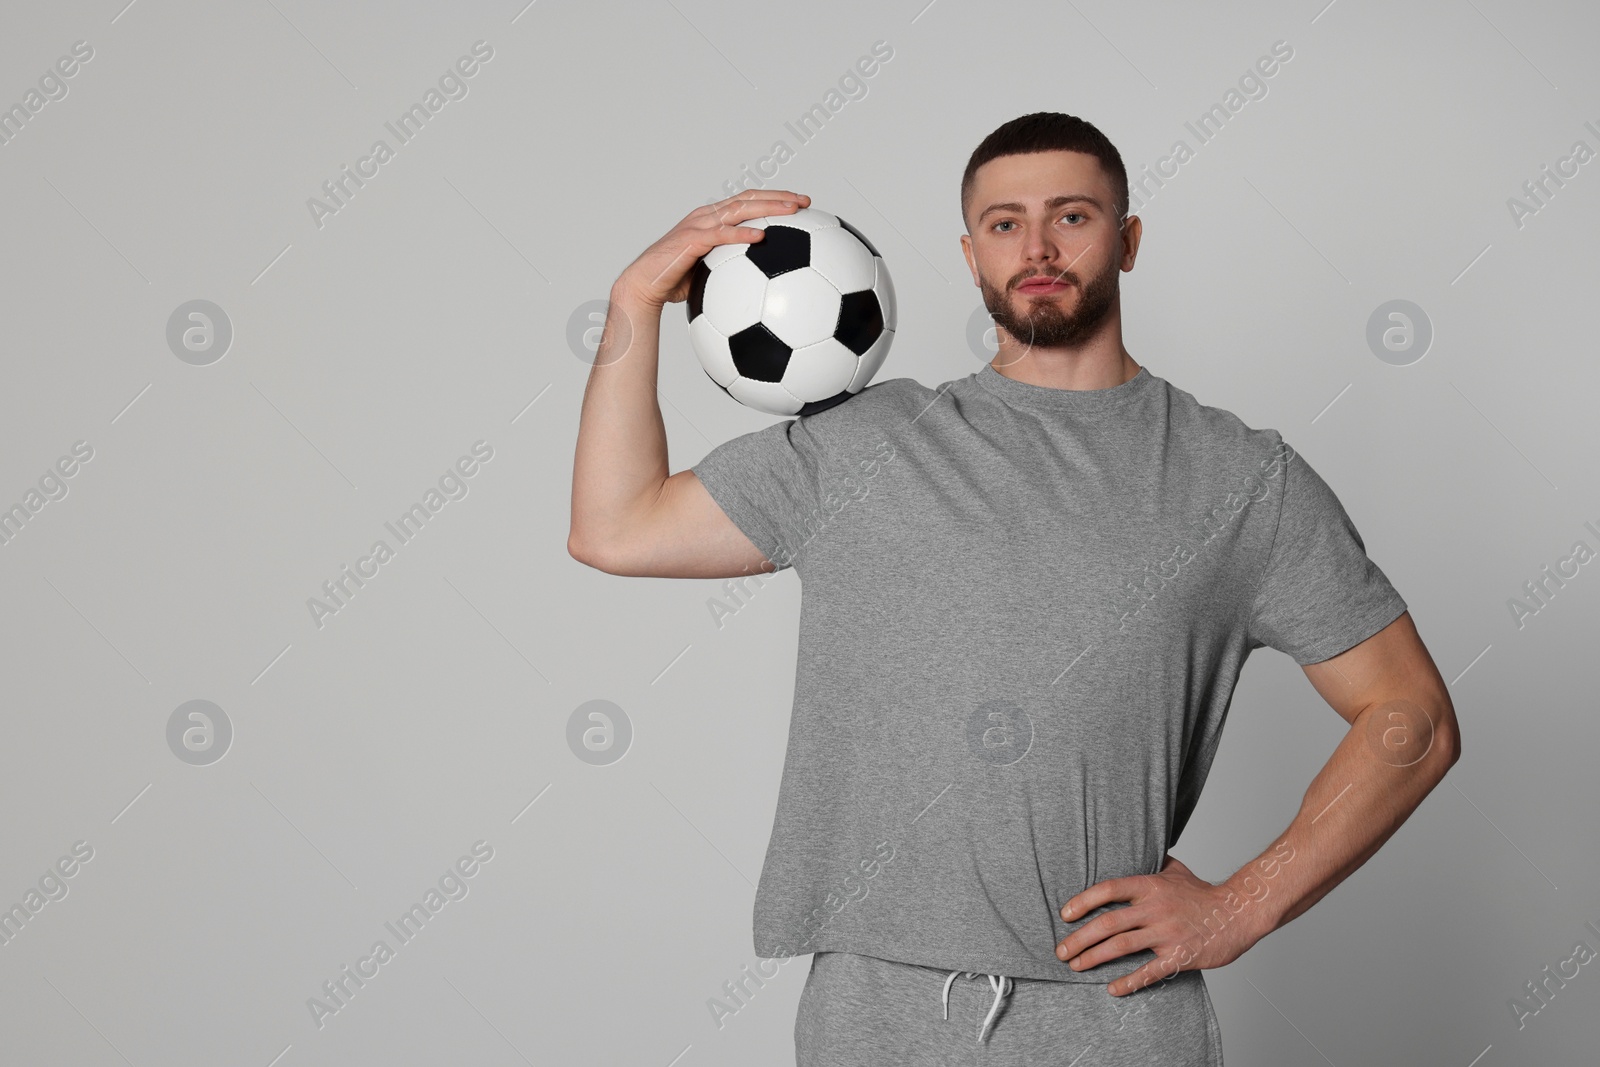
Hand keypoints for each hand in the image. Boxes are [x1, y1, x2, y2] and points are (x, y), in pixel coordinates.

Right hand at [613, 189, 810, 310]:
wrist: (645, 285)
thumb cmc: (675, 282)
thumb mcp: (710, 272)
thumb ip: (731, 267)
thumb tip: (760, 283)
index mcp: (712, 219)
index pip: (747, 201)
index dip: (774, 199)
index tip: (800, 204)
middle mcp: (706, 215)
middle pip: (748, 198)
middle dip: (779, 196)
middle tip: (805, 201)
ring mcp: (698, 225)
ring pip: (738, 209)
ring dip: (768, 207)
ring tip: (792, 210)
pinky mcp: (690, 241)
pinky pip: (720, 234)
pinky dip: (741, 234)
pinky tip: (761, 237)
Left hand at [1055, 855, 1267, 995]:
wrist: (1239, 913)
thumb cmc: (1204, 893)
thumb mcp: (1176, 870)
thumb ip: (1151, 863)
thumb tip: (1133, 848)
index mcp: (1151, 885)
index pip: (1108, 889)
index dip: (1083, 901)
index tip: (1065, 914)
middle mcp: (1155, 908)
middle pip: (1108, 923)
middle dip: (1079, 939)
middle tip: (1061, 951)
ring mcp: (1167, 933)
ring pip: (1121, 947)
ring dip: (1094, 958)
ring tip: (1076, 966)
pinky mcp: (1180, 956)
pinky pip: (1149, 972)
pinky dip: (1128, 982)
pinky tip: (1112, 989)